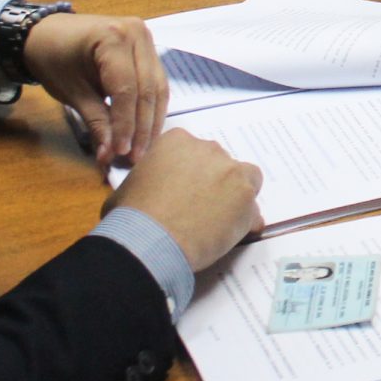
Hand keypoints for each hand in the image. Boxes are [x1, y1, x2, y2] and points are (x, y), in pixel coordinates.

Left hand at [24, 12, 166, 164]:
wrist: (47, 35)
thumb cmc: (53, 58)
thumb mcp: (72, 92)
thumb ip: (96, 122)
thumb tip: (109, 155)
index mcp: (112, 37)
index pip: (126, 89)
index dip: (126, 124)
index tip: (121, 152)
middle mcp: (137, 33)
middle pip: (147, 89)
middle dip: (141, 127)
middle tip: (135, 156)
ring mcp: (146, 38)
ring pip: (158, 87)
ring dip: (151, 121)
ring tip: (142, 148)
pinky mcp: (148, 48)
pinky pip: (156, 82)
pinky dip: (151, 107)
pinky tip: (146, 128)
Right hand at [107, 129, 263, 270]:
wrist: (150, 239)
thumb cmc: (131, 215)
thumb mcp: (127, 189)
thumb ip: (145, 182)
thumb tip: (143, 192)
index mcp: (177, 141)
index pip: (193, 151)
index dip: (191, 172)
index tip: (185, 189)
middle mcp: (208, 149)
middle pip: (220, 162)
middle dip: (214, 182)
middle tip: (200, 207)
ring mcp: (231, 171)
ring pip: (245, 179)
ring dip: (236, 195)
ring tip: (219, 219)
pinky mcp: (246, 197)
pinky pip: (253, 208)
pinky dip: (246, 219)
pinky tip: (230, 234)